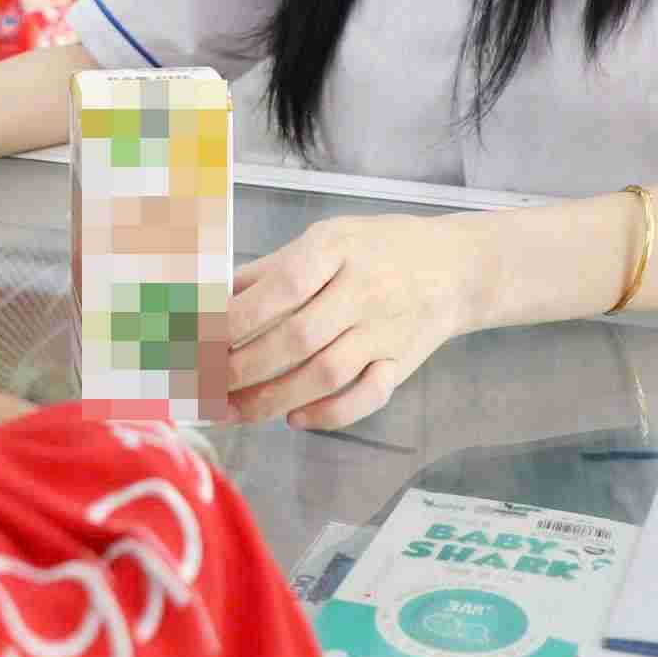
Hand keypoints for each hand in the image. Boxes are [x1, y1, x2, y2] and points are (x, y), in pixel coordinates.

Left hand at [225, 213, 480, 430]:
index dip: (239, 317)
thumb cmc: (377, 248)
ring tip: (234, 411)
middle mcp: (364, 291)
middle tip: (207, 387)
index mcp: (337, 249)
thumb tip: (212, 296)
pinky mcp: (402, 364)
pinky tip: (295, 418)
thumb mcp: (325, 238)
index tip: (201, 338)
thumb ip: (271, 269)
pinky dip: (329, 413)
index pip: (283, 287)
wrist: (455, 266)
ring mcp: (385, 331)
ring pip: (327, 373)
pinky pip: (367, 397)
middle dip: (245, 367)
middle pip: (299, 337)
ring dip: (274, 398)